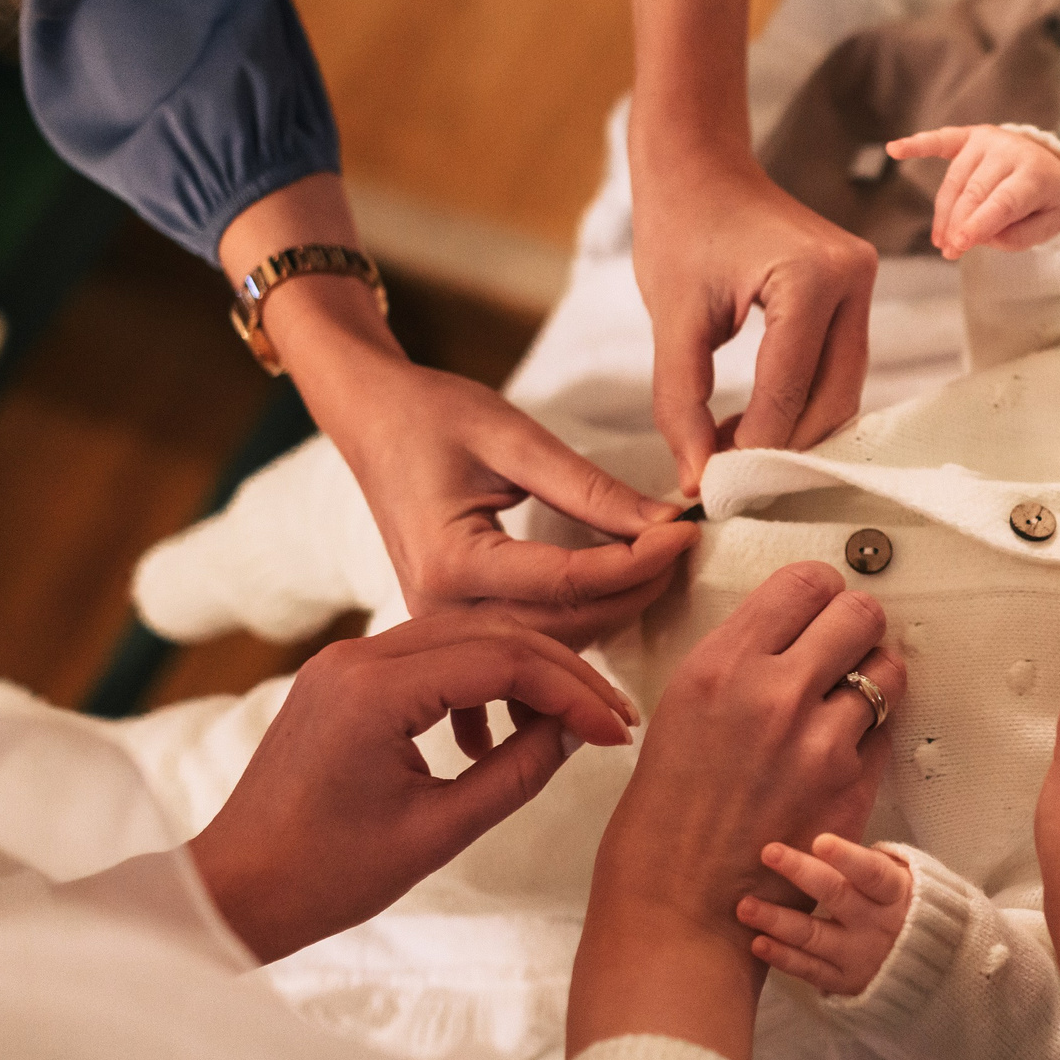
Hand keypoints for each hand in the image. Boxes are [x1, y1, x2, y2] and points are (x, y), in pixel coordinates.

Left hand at [187, 609, 635, 963]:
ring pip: (462, 636)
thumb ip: (516, 773)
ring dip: (523, 671)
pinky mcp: (341, 678)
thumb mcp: (437, 833)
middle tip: (613, 718)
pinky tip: (499, 733)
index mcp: (374, 692)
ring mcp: (344, 663)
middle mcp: (356, 658)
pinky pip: (428, 657)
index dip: (573, 692)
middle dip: (560, 672)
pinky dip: (477, 680)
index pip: (503, 660)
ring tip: (570, 722)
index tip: (616, 732)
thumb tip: (575, 732)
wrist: (234, 891)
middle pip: (488, 633)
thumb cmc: (323, 876)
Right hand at [327, 353, 696, 637]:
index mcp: (450, 561)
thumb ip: (589, 487)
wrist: (371, 423)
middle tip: (681, 548)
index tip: (688, 532)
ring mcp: (442, 625)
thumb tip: (664, 522)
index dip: (639, 561)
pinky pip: (526, 642)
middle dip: (635, 591)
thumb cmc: (433, 415)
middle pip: (565, 625)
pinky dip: (576, 629)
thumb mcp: (512, 437)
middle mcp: (440, 608)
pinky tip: (613, 603)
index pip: (569, 580)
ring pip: (552, 643)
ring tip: (658, 565)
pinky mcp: (452, 623)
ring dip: (613, 611)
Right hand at [568, 562, 906, 1059]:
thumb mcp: (684, 707)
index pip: (804, 582)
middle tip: (845, 645)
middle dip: (857, 625)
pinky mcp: (853, 785)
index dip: (821, 590)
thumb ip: (740, 662)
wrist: (681, 900)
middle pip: (860, 614)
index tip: (820, 603)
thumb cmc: (669, 812)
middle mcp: (775, 693)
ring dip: (874, 678)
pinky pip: (887, 731)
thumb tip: (789, 631)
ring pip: (887, 671)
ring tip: (847, 700)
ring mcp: (821, 741)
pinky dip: (872, 733)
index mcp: (722, 665)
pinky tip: (841, 749)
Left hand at [619, 0, 877, 493]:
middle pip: (831, 401)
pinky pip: (834, 369)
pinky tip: (744, 423)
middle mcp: (855, 280)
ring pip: (839, 393)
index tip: (709, 488)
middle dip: (779, 449)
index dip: (750, 449)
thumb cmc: (680, 225)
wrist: (698, 163)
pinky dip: (796, 404)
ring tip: (724, 452)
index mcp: (813, 277)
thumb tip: (697, 478)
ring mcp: (863, 286)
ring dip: (789, 432)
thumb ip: (682, 402)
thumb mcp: (671, 319)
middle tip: (722, 483)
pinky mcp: (854, 296)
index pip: (788, 391)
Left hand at [737, 833, 912, 996]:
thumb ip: (867, 852)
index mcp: (894, 891)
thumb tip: (848, 796)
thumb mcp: (896, 875)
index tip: (819, 841)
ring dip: (778, 920)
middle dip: (802, 873)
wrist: (920, 962)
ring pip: (815, 936)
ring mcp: (859, 955)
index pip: (872, 872)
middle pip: (838, 897)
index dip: (848, 857)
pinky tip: (757, 942)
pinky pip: (809, 969)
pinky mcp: (842, 981)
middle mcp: (878, 923)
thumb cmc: (892, 901)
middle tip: (768, 852)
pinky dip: (782, 957)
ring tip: (745, 906)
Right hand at [894, 124, 1059, 259]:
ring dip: (943, 213)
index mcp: (1034, 174)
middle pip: (973, 192)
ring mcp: (988, 141)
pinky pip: (941, 140)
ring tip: (941, 240)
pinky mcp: (970, 136)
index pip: (1001, 202)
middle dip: (957, 225)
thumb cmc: (1044, 201)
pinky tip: (894, 149)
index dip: (978, 224)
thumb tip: (980, 236)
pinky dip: (917, 145)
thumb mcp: (1046, 226)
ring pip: (955, 180)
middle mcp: (1009, 151)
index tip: (958, 246)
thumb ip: (1017, 236)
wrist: (1051, 165)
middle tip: (949, 252)